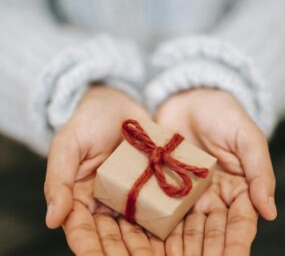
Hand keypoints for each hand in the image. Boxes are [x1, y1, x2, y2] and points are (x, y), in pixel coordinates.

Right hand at [44, 86, 155, 254]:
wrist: (117, 102)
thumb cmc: (88, 121)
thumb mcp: (68, 145)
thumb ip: (59, 179)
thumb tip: (52, 219)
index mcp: (80, 195)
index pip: (81, 228)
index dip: (88, 246)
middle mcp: (106, 199)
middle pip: (111, 233)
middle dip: (121, 251)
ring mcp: (130, 191)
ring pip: (136, 224)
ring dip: (145, 244)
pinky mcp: (150, 181)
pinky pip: (157, 203)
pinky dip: (163, 218)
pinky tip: (174, 233)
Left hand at [155, 88, 276, 254]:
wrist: (188, 98)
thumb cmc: (222, 114)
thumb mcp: (247, 138)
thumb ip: (259, 171)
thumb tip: (270, 210)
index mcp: (238, 186)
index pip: (240, 220)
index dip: (237, 241)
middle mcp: (213, 192)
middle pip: (212, 228)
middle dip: (206, 248)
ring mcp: (188, 188)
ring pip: (188, 222)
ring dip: (182, 242)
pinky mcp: (166, 180)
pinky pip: (165, 204)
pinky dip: (161, 220)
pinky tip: (154, 236)